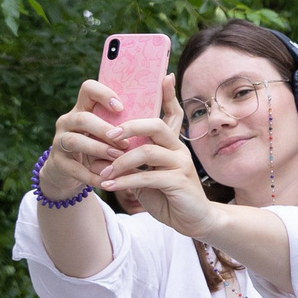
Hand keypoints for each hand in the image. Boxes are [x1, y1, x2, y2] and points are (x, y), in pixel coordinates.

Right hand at [45, 77, 148, 198]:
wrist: (80, 173)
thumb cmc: (110, 145)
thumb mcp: (124, 129)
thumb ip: (147, 109)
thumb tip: (170, 77)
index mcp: (86, 107)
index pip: (88, 88)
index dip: (103, 94)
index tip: (121, 108)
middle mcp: (70, 120)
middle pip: (82, 118)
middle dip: (104, 129)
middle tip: (125, 142)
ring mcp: (61, 141)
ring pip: (74, 141)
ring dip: (97, 150)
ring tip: (117, 158)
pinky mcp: (59, 163)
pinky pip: (74, 168)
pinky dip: (91, 175)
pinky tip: (107, 180)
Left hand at [95, 73, 215, 239]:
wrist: (193, 221)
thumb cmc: (168, 196)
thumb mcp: (148, 175)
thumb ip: (133, 161)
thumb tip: (104, 154)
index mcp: (173, 143)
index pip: (173, 112)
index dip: (169, 94)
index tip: (164, 75)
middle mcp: (179, 149)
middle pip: (156, 125)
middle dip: (129, 126)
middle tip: (108, 135)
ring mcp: (181, 164)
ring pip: (147, 151)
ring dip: (120, 161)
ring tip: (104, 172)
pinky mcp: (179, 182)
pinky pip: (147, 176)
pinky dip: (125, 180)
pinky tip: (110, 185)